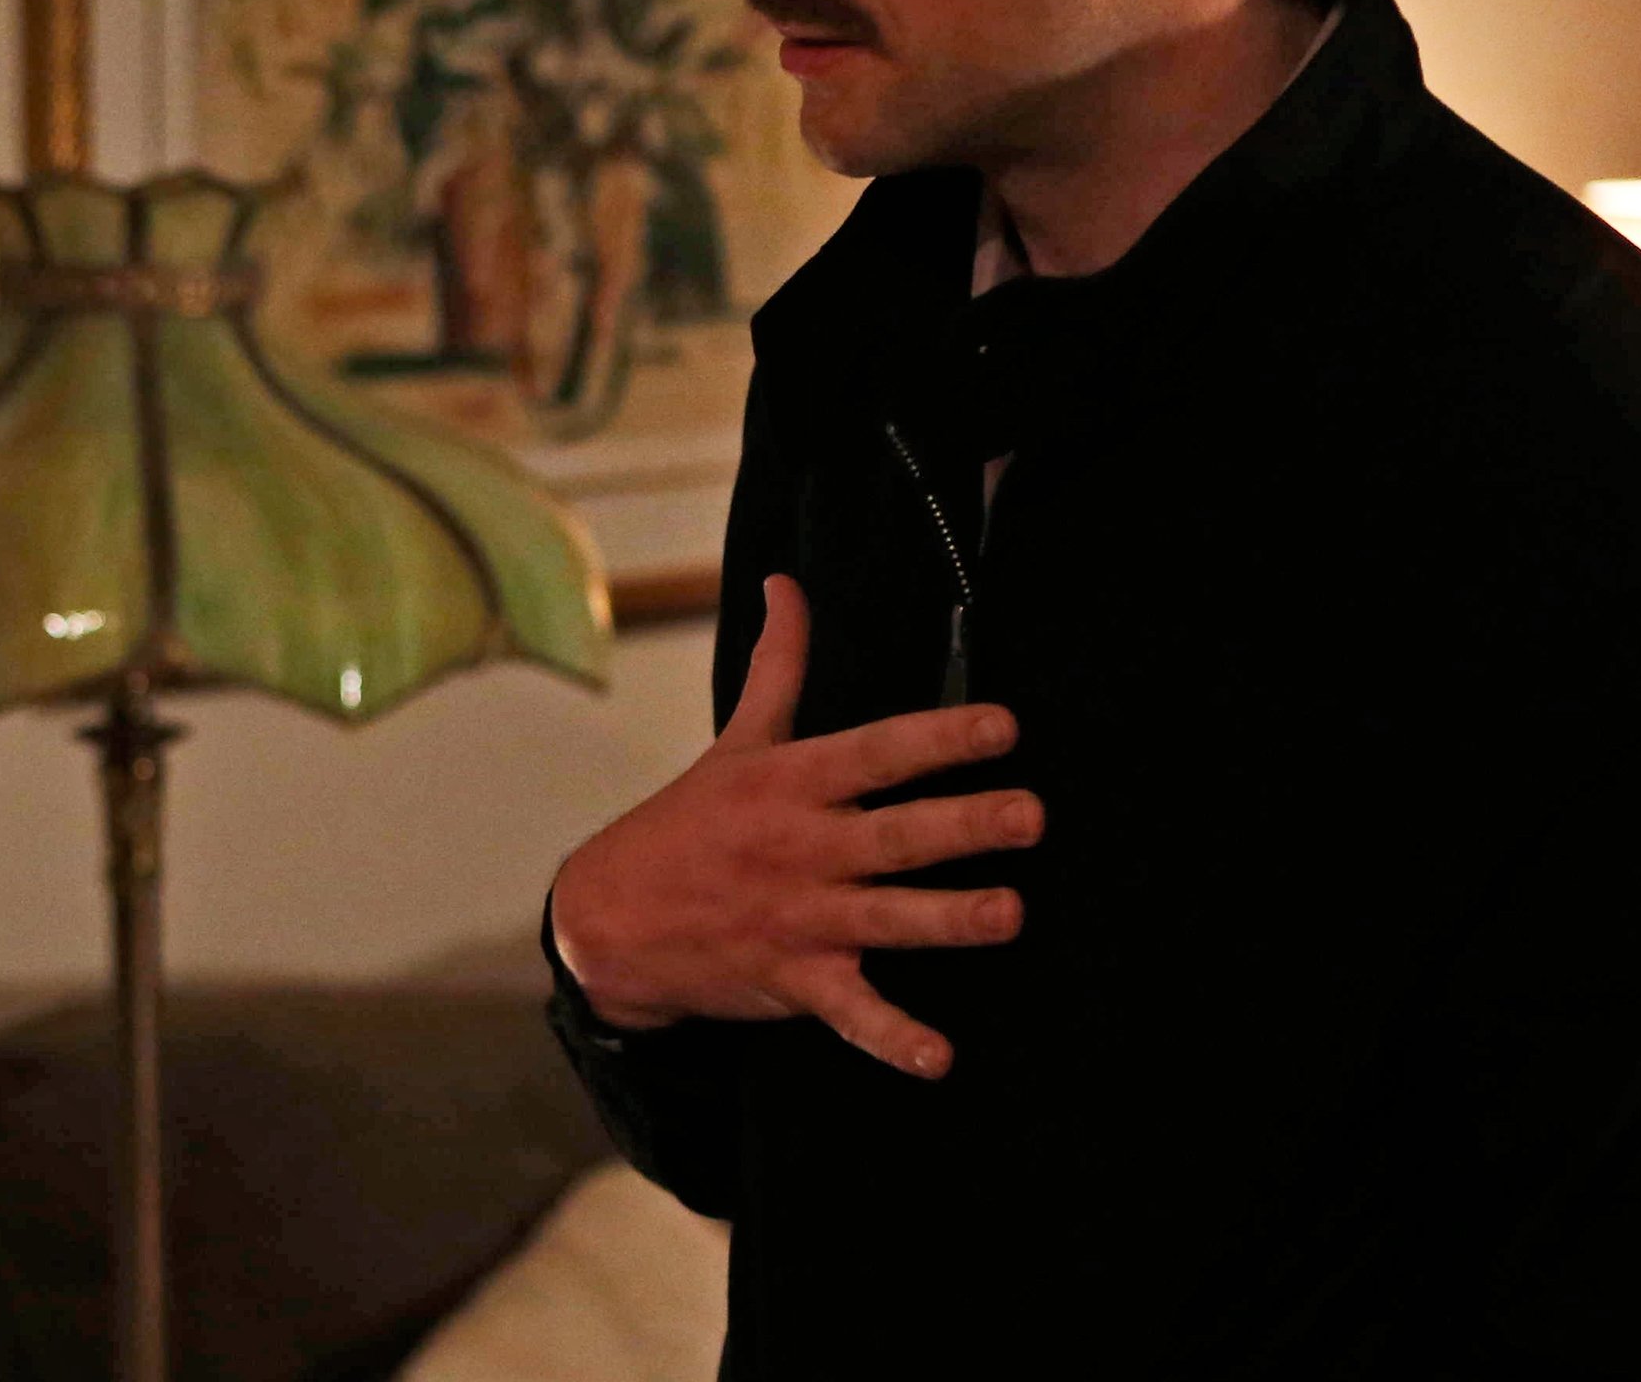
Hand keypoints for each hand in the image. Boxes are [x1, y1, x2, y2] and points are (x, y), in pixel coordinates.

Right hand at [550, 574, 1040, 1077]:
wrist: (610, 919)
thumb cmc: (685, 823)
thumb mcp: (734, 741)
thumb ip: (778, 665)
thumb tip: (787, 583)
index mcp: (791, 784)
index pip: (875, 752)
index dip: (939, 737)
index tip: (1003, 725)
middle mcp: (801, 848)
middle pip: (893, 835)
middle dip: (963, 825)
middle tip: (1030, 815)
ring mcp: (799, 918)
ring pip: (886, 919)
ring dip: (948, 919)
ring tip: (1009, 914)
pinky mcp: (794, 981)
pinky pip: (851, 1014)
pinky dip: (893, 1038)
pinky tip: (940, 1058)